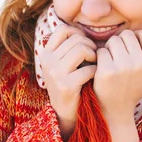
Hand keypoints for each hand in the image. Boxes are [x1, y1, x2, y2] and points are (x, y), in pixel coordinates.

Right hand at [39, 25, 96, 139]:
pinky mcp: (66, 86)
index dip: (78, 33)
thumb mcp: (61, 64)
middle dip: (90, 45)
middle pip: (76, 39)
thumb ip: (68, 48)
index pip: (62, 29)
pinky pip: (88, 69)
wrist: (65, 112)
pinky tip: (95, 76)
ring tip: (95, 63)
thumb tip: (84, 30)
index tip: (85, 43)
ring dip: (94, 56)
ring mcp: (55, 74)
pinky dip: (95, 71)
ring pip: (81, 50)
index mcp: (46, 53)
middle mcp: (47, 61)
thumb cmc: (69, 83)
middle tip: (94, 56)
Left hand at [93, 29, 141, 126]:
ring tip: (109, 60)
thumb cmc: (131, 89)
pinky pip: (101, 51)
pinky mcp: (107, 71)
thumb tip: (141, 32)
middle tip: (116, 55)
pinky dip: (99, 57)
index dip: (136, 36)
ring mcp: (124, 67)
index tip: (130, 47)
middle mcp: (141, 64)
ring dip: (109, 48)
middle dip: (120, 42)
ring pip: (113, 40)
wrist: (116, 111)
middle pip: (127, 35)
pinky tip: (101, 67)